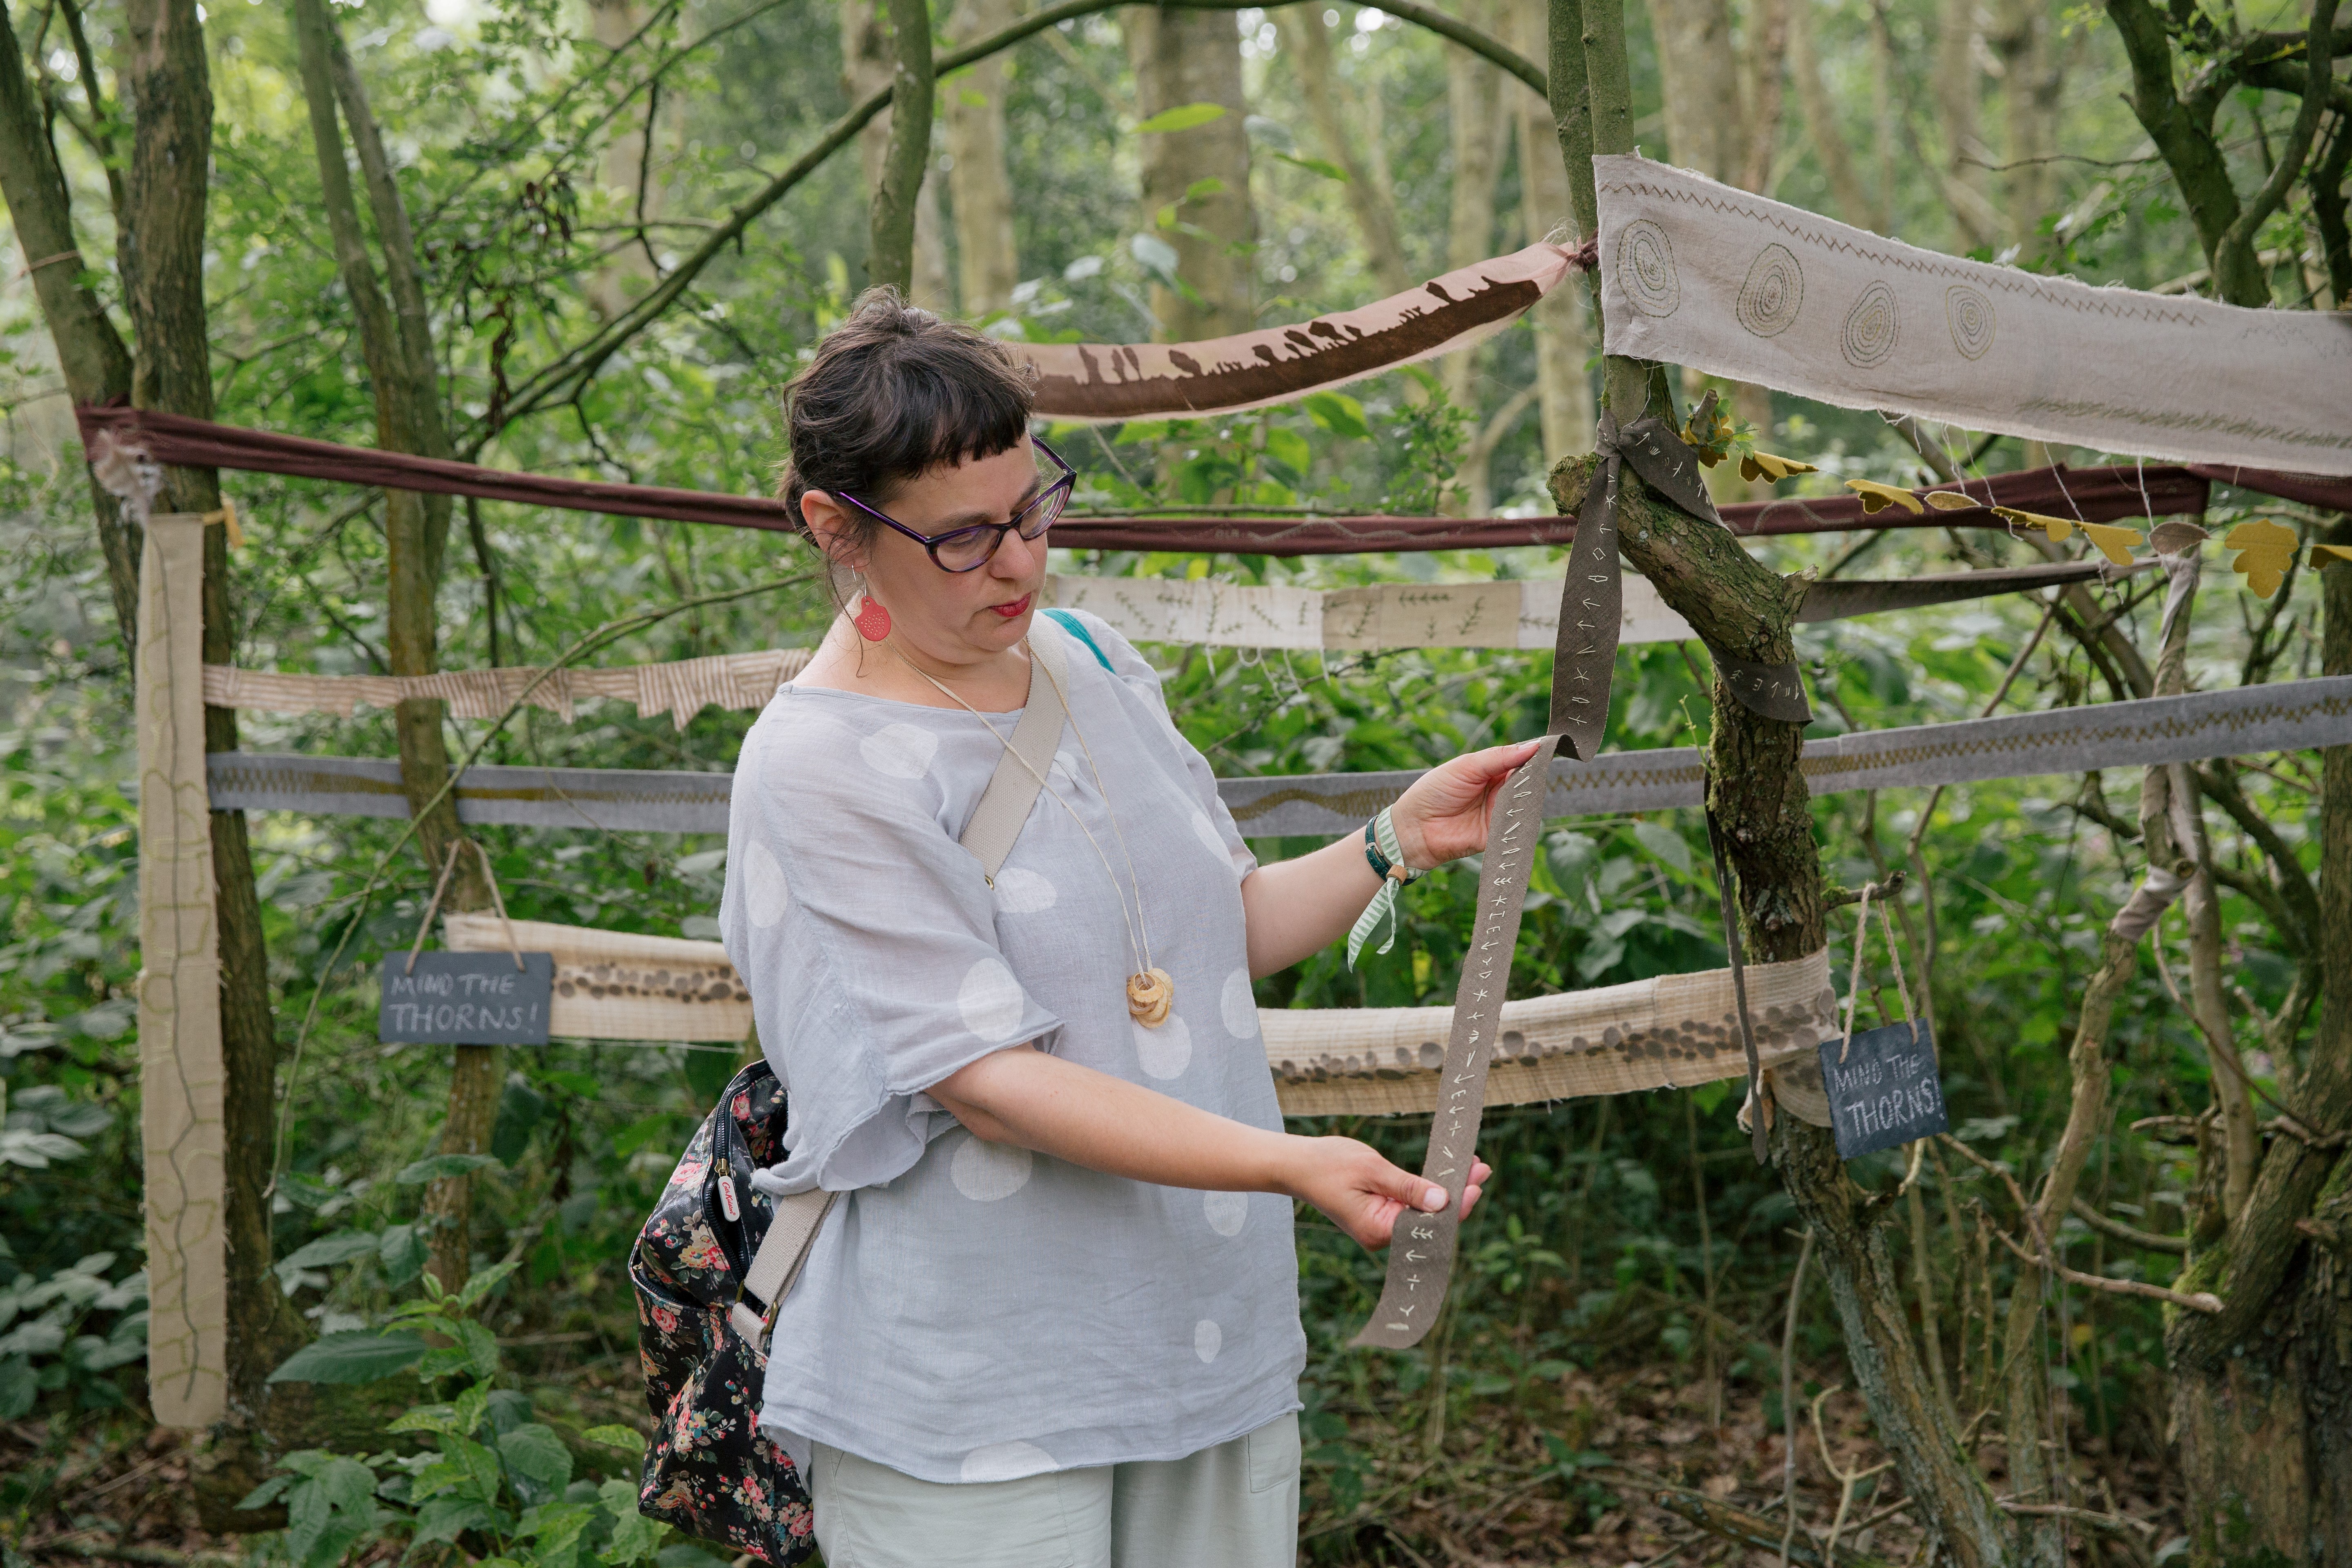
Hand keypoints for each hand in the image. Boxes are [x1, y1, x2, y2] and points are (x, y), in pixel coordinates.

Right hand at [1274, 1134, 1492, 1249]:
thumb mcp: (1372, 1170)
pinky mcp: (1381, 1214)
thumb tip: (1444, 1200)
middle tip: (1482, 1167)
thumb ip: (1409, 1187)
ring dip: (1448, 1190)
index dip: (1457, 1204)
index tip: (1477, 1182)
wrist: (1297, 1164)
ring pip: (1425, 1212)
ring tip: (1473, 1167)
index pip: (1428, 1223)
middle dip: (1458, 1194)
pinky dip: (1430, 1189)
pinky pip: (1413, 1206)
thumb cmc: (1328, 1164)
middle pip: (1431, 1220)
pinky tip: (1448, 1174)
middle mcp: (1383, 1235)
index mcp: (1379, 1231)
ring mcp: (1383, 1226)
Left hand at [1387, 740, 1544, 870]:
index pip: (1520, 760)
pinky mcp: (1497, 835)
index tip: (1548, 747)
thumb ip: (1499, 757)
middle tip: (1536, 770)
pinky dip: (1519, 820)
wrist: (1414, 827)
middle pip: (1526, 782)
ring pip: (1525, 804)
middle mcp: (1498, 791)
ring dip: (1526, 798)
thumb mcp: (1466, 766)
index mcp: (1491, 771)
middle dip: (1532, 776)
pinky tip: (1520, 811)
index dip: (1533, 755)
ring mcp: (1499, 814)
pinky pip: (1515, 827)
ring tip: (1523, 790)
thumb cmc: (1434, 791)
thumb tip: (1533, 746)